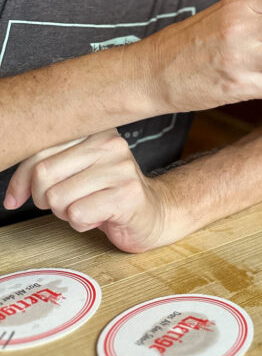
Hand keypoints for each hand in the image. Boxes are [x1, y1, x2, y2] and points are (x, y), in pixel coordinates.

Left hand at [3, 131, 168, 252]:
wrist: (153, 213)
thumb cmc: (108, 194)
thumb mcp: (75, 173)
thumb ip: (44, 170)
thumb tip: (11, 195)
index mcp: (94, 131)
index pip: (38, 150)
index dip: (21, 180)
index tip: (18, 197)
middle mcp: (109, 142)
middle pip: (43, 174)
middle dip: (45, 199)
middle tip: (66, 202)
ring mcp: (121, 167)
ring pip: (58, 197)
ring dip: (65, 213)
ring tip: (87, 206)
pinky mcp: (127, 194)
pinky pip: (77, 214)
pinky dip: (82, 224)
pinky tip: (100, 216)